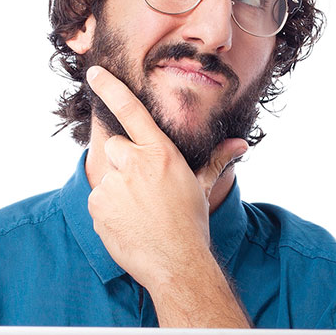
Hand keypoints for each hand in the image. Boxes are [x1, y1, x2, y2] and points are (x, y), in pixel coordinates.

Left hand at [84, 65, 247, 290]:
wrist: (175, 262)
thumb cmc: (190, 222)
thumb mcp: (201, 187)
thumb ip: (216, 160)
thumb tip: (241, 145)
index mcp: (160, 152)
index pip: (131, 110)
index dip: (110, 87)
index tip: (94, 72)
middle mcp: (134, 163)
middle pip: (116, 147)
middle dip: (124, 163)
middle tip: (143, 189)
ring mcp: (113, 184)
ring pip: (107, 177)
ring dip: (117, 191)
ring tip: (138, 213)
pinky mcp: (98, 206)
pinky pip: (97, 201)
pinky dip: (108, 211)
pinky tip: (126, 224)